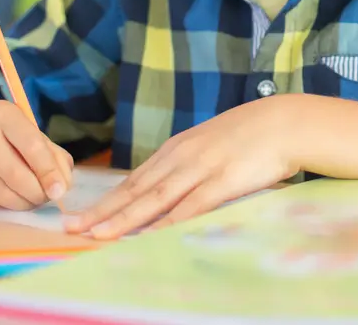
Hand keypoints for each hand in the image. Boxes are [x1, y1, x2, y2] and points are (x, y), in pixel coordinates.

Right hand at [0, 100, 73, 210]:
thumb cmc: (8, 132)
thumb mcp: (32, 132)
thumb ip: (52, 155)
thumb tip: (61, 186)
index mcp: (3, 114)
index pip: (31, 146)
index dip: (48, 171)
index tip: (61, 190)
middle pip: (14, 173)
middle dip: (37, 192)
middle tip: (49, 198)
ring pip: (0, 191)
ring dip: (24, 202)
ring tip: (36, 200)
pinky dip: (8, 203)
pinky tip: (17, 197)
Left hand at [65, 98, 295, 239]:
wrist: (287, 122)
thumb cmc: (254, 135)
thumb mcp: (213, 144)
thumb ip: (191, 164)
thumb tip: (171, 190)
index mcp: (179, 148)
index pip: (134, 180)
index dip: (106, 201)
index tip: (80, 217)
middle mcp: (182, 157)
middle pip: (135, 190)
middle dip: (101, 211)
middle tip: (71, 228)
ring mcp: (201, 168)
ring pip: (154, 198)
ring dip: (123, 219)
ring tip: (96, 235)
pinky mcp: (223, 180)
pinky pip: (190, 206)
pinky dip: (167, 222)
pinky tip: (149, 235)